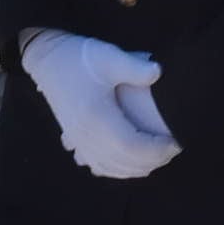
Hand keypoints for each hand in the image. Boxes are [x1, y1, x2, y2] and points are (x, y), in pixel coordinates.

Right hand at [19, 31, 179, 178]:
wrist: (48, 59)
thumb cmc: (79, 56)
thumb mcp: (107, 55)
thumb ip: (133, 66)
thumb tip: (157, 72)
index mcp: (96, 116)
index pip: (132, 146)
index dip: (156, 149)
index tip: (175, 142)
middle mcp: (85, 134)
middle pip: (124, 162)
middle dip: (152, 160)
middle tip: (173, 148)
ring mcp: (78, 140)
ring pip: (111, 168)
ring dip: (136, 168)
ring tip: (158, 156)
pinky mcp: (75, 140)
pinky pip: (97, 166)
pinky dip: (117, 169)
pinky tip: (131, 163)